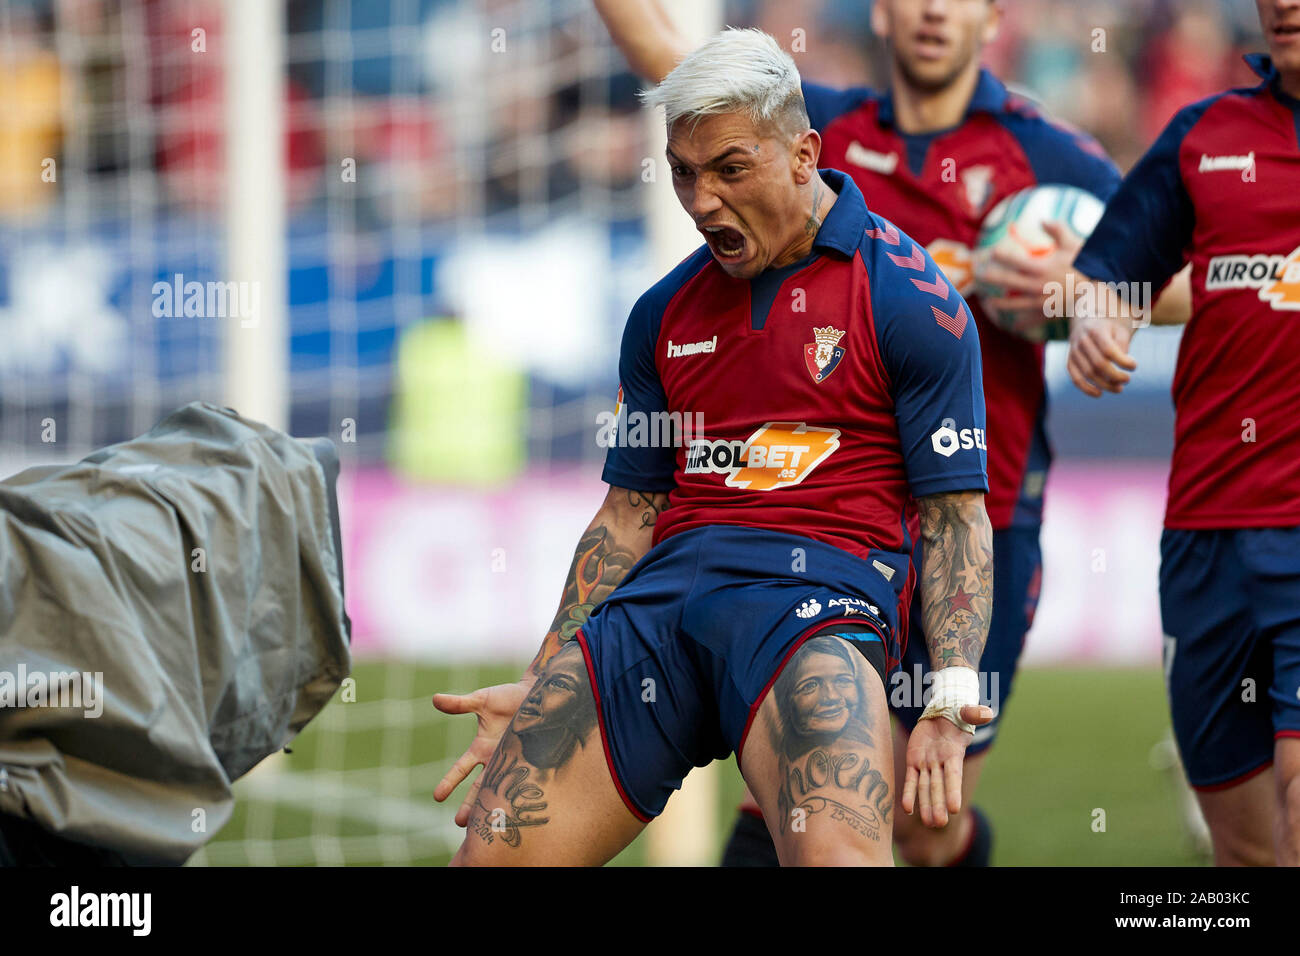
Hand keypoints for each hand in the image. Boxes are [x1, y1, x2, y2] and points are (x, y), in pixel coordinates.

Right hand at [432, 681, 530, 826]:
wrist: (537, 693)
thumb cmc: (508, 696)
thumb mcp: (481, 700)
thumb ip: (459, 704)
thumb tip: (434, 698)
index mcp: (481, 748)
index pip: (461, 769)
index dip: (449, 782)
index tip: (437, 797)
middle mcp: (496, 759)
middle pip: (479, 787)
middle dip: (470, 804)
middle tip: (460, 823)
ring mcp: (514, 761)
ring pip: (501, 788)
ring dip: (494, 804)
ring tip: (489, 823)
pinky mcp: (532, 759)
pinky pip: (525, 778)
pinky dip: (521, 791)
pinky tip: (519, 807)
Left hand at [901, 704, 992, 827]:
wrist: (941, 715)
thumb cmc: (957, 716)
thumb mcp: (965, 712)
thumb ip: (974, 714)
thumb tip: (987, 713)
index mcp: (954, 755)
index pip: (953, 776)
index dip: (953, 791)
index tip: (955, 809)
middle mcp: (941, 764)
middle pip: (939, 787)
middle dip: (938, 805)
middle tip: (938, 823)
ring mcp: (927, 764)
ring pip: (925, 788)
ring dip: (926, 805)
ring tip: (928, 823)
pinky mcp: (914, 761)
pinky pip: (910, 779)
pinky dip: (909, 793)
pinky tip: (907, 809)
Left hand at [975, 220, 1083, 334]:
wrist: (1101, 291)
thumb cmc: (1089, 265)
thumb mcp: (1074, 243)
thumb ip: (1057, 230)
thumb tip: (1042, 220)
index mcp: (1041, 267)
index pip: (1013, 259)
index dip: (1001, 254)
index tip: (992, 252)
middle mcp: (1036, 285)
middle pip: (1007, 281)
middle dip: (991, 277)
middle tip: (979, 274)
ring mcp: (1041, 301)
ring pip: (1014, 304)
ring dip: (1000, 304)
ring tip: (990, 303)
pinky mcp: (1049, 312)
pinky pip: (1032, 320)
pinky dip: (1023, 323)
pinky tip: (1014, 325)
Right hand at [1067, 311, 1136, 396]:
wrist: (1088, 316)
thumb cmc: (1110, 324)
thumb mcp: (1120, 328)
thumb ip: (1122, 343)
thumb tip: (1122, 362)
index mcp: (1095, 330)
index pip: (1108, 350)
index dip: (1122, 362)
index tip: (1134, 366)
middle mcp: (1081, 341)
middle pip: (1098, 364)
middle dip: (1115, 376)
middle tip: (1127, 380)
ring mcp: (1073, 351)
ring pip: (1087, 374)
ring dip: (1104, 385)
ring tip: (1119, 389)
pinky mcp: (1070, 361)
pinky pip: (1075, 377)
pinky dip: (1086, 388)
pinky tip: (1099, 394)